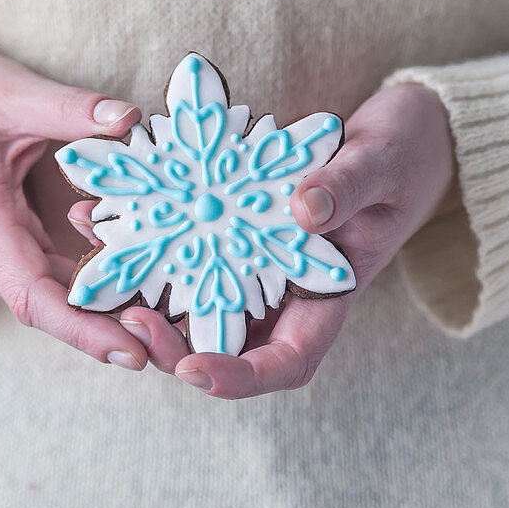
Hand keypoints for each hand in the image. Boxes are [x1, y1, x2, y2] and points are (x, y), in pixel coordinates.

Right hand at [0, 50, 148, 369]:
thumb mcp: (14, 93)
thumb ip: (71, 108)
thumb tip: (130, 118)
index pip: (31, 295)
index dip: (81, 328)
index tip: (131, 350)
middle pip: (53, 308)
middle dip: (113, 325)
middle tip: (177, 335)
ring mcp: (1, 258)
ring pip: (61, 297)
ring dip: (113, 302)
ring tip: (176, 309)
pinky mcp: (17, 251)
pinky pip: (62, 278)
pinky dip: (103, 277)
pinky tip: (150, 272)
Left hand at [68, 82, 460, 397]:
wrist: (409, 130)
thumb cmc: (408, 151)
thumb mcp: (383, 161)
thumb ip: (347, 186)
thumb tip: (303, 212)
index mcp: (333, 291)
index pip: (288, 361)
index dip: (239, 377)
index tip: (194, 368)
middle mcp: (293, 286)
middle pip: (229, 341)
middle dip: (174, 343)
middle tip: (128, 317)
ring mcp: (266, 258)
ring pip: (201, 294)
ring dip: (149, 288)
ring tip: (98, 252)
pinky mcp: (245, 225)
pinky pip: (196, 241)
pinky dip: (156, 234)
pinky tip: (114, 208)